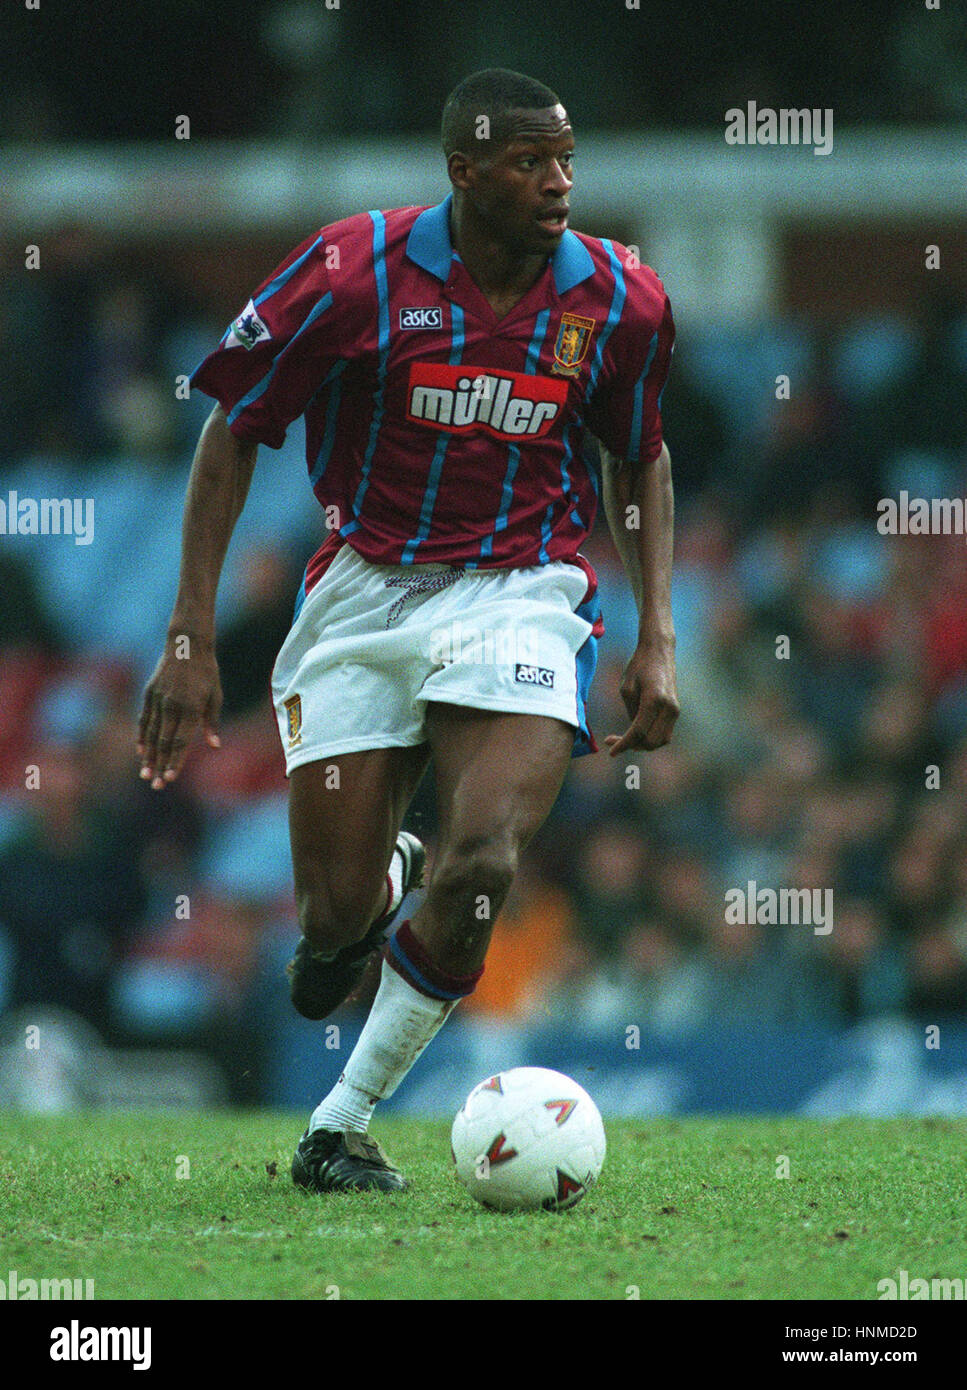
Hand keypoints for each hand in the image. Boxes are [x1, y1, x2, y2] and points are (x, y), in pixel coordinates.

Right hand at [137, 640, 221, 788]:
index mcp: (191, 708)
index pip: (181, 742)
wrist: (186, 645)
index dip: (175, 761)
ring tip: (145, 774)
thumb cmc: (207, 672)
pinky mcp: (149, 693)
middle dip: (160, 765)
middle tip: (156, 785)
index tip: (170, 778)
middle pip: (164, 742)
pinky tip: (140, 751)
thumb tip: (214, 746)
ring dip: (148, 756)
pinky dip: (142, 737)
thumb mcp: (216, 695)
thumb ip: (211, 722)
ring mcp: (158, 699)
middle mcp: (172, 705)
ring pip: (151, 734)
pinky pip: (144, 719)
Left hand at [605, 639, 678, 755]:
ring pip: (660, 741)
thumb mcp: (626, 689)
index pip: (638, 732)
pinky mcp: (675, 710)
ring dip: (642, 744)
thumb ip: (631, 713)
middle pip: (650, 741)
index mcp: (654, 700)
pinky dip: (650, 737)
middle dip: (631, 746)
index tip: (611, 752)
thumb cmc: (639, 666)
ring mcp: (675, 710)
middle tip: (612, 741)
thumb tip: (633, 733)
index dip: (623, 744)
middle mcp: (669, 708)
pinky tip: (635, 733)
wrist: (659, 650)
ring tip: (623, 739)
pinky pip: (664, 733)